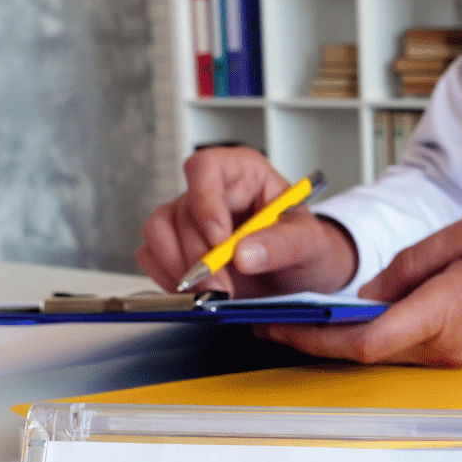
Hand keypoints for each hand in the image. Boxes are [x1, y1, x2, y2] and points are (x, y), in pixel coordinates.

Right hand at [136, 146, 357, 296]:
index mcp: (244, 173)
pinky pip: (151, 255)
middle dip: (200, 257)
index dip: (205, 201)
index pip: (207, 168)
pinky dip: (168, 278)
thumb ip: (283, 245)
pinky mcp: (175, 244)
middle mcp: (211, 191)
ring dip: (179, 268)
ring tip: (211, 294)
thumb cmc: (304, 247)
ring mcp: (188, 217)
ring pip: (158, 232)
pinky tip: (196, 291)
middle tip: (223, 289)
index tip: (219, 240)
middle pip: (182, 211)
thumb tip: (243, 255)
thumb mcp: (310, 243)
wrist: (297, 276)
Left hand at [259, 215, 461, 373]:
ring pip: (392, 361)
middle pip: (367, 357)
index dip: (310, 341)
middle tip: (279, 325)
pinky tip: (380, 327)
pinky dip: (392, 347)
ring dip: (354, 345)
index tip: (273, 330)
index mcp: (447, 311)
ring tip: (321, 323)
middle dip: (319, 343)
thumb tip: (369, 292)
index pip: (362, 342)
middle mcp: (451, 352)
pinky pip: (421, 362)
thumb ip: (413, 262)